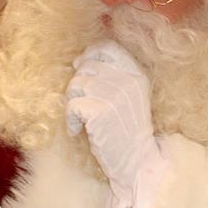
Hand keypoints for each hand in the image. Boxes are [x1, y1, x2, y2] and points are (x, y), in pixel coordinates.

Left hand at [66, 40, 156, 194]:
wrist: (137, 160)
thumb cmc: (127, 129)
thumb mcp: (129, 95)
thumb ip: (112, 75)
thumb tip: (78, 61)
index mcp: (136, 73)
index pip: (109, 47)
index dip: (90, 54)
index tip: (81, 67)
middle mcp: (128, 80)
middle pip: (87, 67)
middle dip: (78, 85)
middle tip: (83, 105)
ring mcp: (114, 95)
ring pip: (76, 84)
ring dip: (73, 102)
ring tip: (82, 118)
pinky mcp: (100, 112)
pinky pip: (72, 105)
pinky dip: (71, 120)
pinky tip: (79, 130)